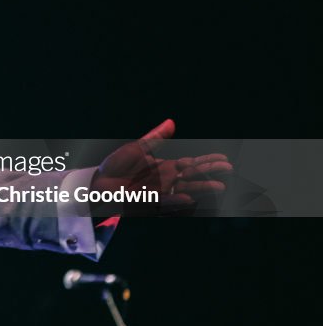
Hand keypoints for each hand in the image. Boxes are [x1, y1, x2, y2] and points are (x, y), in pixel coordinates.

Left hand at [92, 119, 230, 211]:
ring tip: (219, 186)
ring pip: (186, 190)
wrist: (97, 183)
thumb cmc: (116, 166)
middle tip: (228, 169)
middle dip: (210, 173)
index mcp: (165, 167)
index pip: (191, 164)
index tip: (224, 159)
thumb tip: (172, 122)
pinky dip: (177, 200)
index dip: (207, 162)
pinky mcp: (149, 202)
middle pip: (194, 177)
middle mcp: (166, 180)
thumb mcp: (137, 148)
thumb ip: (156, 138)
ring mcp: (160, 192)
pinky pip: (166, 202)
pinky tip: (188, 197)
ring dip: (201, 188)